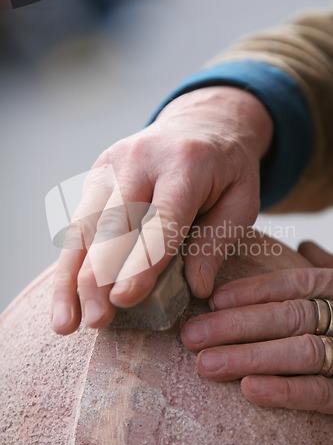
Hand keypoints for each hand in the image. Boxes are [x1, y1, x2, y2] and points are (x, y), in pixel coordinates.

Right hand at [51, 86, 271, 334]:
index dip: (142, 261)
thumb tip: (198, 288)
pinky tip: (64, 296)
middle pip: (112, 224)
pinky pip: (78, 222)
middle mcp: (141, 159)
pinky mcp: (97, 174)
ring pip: (84, 226)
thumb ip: (217, 240)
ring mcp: (112, 164)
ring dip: (72, 277)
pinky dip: (69, 262)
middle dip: (99, 277)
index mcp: (186, 164)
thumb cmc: (226, 168)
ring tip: (65, 322)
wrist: (202, 122)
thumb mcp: (241, 200)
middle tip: (96, 322)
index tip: (124, 300)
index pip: (161, 219)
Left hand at [182, 241, 332, 413]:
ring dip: (249, 358)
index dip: (253, 291)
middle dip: (237, 326)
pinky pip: (322, 393)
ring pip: (300, 352)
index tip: (212, 299)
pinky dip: (286, 392)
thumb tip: (307, 248)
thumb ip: (330, 269)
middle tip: (192, 336)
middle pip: (288, 316)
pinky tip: (249, 391)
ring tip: (205, 365)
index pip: (294, 284)